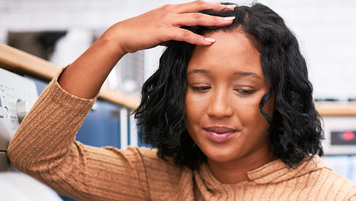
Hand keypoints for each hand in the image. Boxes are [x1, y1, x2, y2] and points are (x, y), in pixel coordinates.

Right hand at [60, 1, 233, 97]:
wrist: (122, 35)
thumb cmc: (140, 34)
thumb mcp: (159, 31)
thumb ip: (172, 33)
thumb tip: (182, 39)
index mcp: (170, 9)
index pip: (194, 4)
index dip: (210, 4)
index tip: (224, 6)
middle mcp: (171, 11)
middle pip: (198, 7)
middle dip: (217, 8)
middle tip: (232, 10)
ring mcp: (168, 20)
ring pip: (195, 18)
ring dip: (213, 20)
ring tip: (227, 23)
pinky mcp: (164, 31)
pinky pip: (185, 35)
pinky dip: (198, 38)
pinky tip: (209, 41)